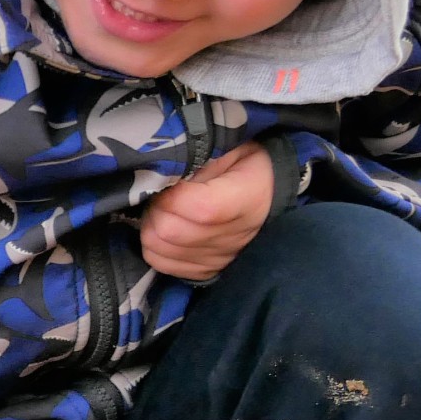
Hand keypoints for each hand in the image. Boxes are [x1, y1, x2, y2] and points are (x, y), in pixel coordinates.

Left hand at [141, 142, 275, 281]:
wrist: (269, 191)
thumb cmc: (245, 164)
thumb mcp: (228, 149)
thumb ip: (197, 162)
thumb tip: (161, 178)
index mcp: (247, 198)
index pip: (201, 209)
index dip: (173, 196)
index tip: (169, 181)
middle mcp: (235, 236)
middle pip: (170, 232)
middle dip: (155, 208)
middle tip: (160, 194)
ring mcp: (219, 258)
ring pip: (158, 249)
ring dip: (150, 226)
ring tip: (163, 210)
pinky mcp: (206, 270)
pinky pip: (162, 264)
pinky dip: (155, 246)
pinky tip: (166, 229)